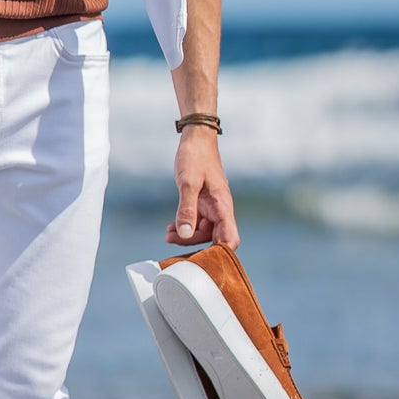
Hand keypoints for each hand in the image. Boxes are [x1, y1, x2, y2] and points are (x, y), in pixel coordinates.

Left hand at [165, 130, 238, 248]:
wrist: (196, 139)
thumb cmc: (195, 157)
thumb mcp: (188, 183)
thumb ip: (186, 209)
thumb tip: (184, 234)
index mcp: (222, 206)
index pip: (230, 239)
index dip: (220, 253)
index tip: (202, 259)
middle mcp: (220, 209)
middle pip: (214, 239)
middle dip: (194, 244)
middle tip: (172, 241)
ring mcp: (212, 207)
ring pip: (203, 232)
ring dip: (186, 236)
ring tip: (168, 235)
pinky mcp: (203, 204)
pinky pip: (197, 222)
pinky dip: (185, 226)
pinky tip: (171, 228)